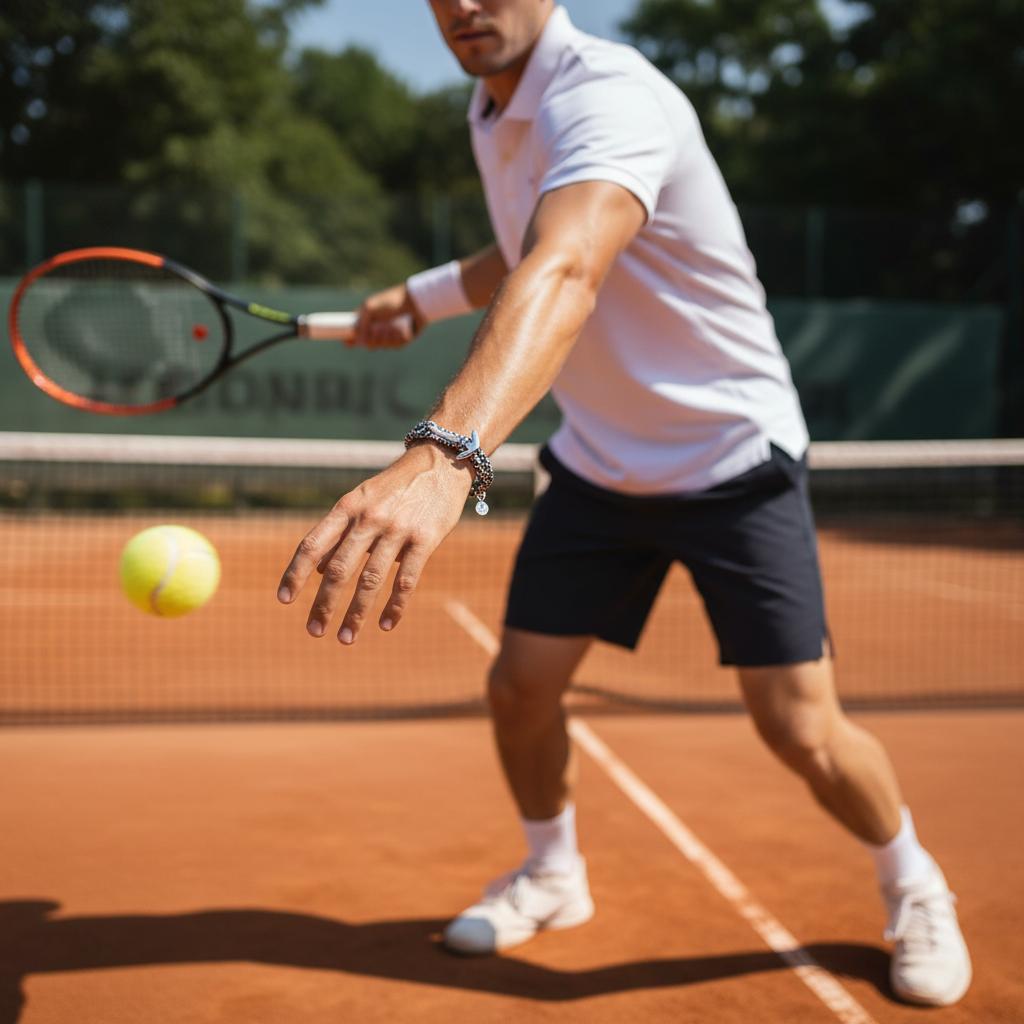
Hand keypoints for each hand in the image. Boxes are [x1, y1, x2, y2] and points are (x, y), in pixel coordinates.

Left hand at [277, 443, 471, 642]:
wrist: (441, 462)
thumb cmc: (395, 488)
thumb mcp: (361, 500)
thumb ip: (340, 532)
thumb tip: (318, 570)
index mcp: (347, 507)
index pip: (312, 544)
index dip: (296, 573)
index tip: (284, 599)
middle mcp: (369, 518)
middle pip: (339, 569)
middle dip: (324, 603)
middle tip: (313, 631)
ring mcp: (397, 529)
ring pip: (371, 579)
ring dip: (356, 613)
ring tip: (345, 638)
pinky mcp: (425, 539)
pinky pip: (406, 580)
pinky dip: (394, 606)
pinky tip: (386, 625)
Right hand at [351, 282, 425, 348]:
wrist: (414, 302)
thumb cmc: (391, 301)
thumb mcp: (370, 307)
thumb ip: (361, 322)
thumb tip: (358, 339)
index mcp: (368, 321)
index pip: (355, 335)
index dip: (350, 340)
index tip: (347, 343)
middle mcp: (377, 330)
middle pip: (368, 344)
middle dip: (371, 339)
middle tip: (376, 330)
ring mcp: (389, 336)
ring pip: (381, 346)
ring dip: (384, 336)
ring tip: (391, 325)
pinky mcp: (401, 340)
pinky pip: (394, 345)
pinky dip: (396, 338)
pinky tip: (400, 329)